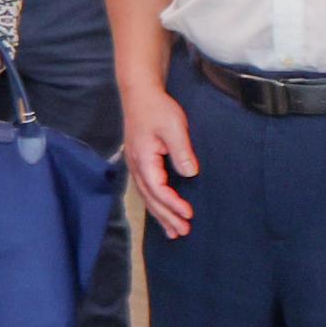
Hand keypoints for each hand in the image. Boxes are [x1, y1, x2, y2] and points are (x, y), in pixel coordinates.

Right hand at [123, 79, 198, 239]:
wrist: (139, 94)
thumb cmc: (157, 108)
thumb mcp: (173, 127)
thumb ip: (181, 151)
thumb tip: (190, 173)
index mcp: (143, 159)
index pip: (158, 189)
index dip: (173, 204)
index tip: (189, 214)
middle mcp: (136, 166)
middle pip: (150, 198)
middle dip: (166, 217)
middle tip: (182, 232)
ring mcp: (135, 165)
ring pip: (146, 197)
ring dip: (159, 215)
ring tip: (173, 232)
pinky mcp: (139, 163)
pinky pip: (146, 190)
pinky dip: (155, 204)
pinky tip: (161, 211)